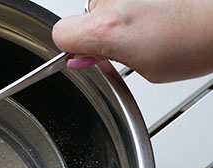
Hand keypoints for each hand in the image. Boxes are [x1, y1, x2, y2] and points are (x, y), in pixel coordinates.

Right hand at [52, 0, 212, 82]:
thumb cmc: (199, 39)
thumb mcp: (145, 67)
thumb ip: (107, 59)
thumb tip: (86, 56)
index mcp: (106, 26)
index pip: (61, 35)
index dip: (74, 47)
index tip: (88, 53)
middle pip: (85, 14)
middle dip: (103, 29)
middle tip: (135, 40)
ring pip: (106, 1)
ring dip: (123, 12)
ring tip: (155, 23)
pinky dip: (139, 1)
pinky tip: (161, 10)